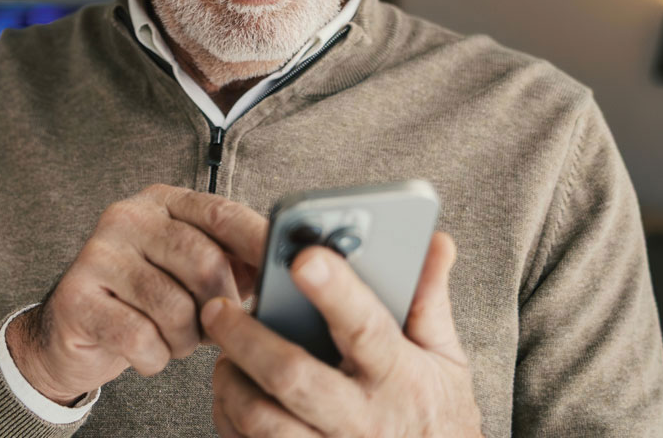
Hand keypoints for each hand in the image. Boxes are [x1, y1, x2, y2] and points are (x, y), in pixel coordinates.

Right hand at [7, 184, 264, 404]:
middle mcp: (127, 217)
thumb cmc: (145, 302)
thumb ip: (235, 262)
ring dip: (185, 339)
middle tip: (217, 328)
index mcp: (162, 202)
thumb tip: (287, 267)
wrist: (73, 333)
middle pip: (203, 261)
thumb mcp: (192, 274)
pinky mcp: (77, 297)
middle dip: (220, 308)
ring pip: (174, 306)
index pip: (220, 212)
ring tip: (175, 339)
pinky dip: (154, 357)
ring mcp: (98, 255)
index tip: (294, 265)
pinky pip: (139, 337)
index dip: (258, 240)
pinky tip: (147, 352)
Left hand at [204, 232, 483, 436]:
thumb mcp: (445, 362)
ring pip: (261, 420)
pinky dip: (230, 418)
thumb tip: (435, 243)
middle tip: (217, 308)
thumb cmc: (437, 421)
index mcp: (401, 379)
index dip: (334, 293)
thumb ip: (427, 302)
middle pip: (292, 376)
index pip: (364, 328)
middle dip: (246, 338)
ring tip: (225, 355)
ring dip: (232, 382)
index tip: (304, 259)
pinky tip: (234, 395)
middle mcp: (364, 420)